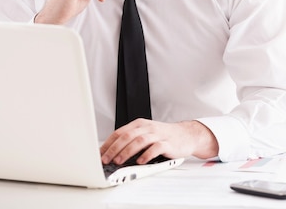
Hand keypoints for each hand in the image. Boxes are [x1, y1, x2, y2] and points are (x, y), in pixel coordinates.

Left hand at [100, 119, 218, 164]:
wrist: (186, 135)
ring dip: (127, 151)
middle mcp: (148, 127)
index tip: (100, 154)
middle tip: (106, 159)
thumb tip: (112, 154)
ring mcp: (158, 134)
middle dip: (114, 148)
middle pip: (127, 136)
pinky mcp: (168, 143)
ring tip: (119, 161)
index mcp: (139, 124)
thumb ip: (131, 141)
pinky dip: (146, 155)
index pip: (120, 132)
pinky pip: (156, 148)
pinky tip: (140, 161)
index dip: (108, 143)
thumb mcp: (146, 134)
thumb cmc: (163, 136)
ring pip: (139, 140)